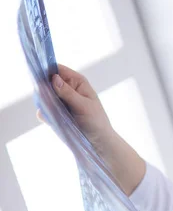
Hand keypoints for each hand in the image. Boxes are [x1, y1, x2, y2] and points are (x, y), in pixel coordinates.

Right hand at [40, 64, 145, 194]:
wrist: (98, 141)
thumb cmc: (96, 121)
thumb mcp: (84, 106)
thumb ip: (68, 93)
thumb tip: (54, 78)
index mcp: (76, 81)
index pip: (57, 69)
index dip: (46, 69)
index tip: (37, 75)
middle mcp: (66, 88)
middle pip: (46, 81)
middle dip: (43, 89)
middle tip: (48, 100)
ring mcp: (59, 101)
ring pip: (43, 96)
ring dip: (44, 103)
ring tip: (56, 112)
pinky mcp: (54, 113)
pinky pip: (43, 110)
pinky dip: (45, 114)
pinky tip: (54, 120)